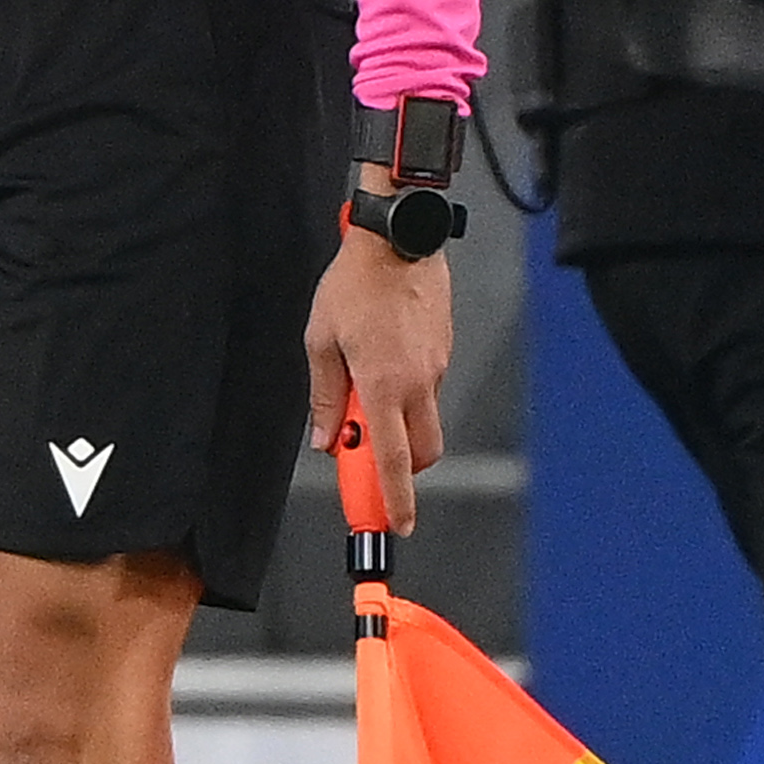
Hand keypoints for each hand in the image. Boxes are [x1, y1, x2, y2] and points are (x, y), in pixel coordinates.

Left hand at [305, 225, 451, 489]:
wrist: (398, 240)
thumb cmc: (355, 285)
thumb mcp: (320, 340)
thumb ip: (324, 394)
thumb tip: (323, 436)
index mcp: (385, 386)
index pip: (394, 460)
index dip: (395, 499)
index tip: (395, 524)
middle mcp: (419, 383)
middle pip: (422, 452)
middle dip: (400, 467)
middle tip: (365, 450)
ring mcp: (436, 368)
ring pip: (423, 418)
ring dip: (397, 422)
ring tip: (362, 384)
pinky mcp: (443, 351)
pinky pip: (426, 388)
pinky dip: (404, 392)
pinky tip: (380, 358)